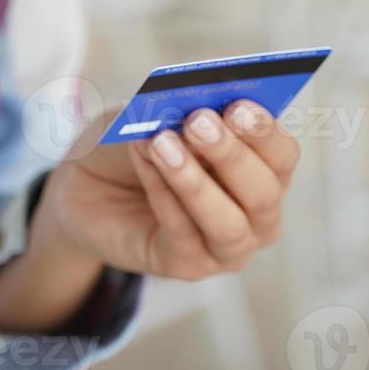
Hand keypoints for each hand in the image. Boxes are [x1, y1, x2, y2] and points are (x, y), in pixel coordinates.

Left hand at [38, 101, 299, 280]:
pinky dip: (162, 192)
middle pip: (263, 191)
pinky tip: (144, 160)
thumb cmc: (134, 145)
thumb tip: (193, 104)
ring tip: (162, 144)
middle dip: (231, 154)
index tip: (238, 106)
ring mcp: (226, 246)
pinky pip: (182, 233)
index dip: (264, 132)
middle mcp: (256, 214)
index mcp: (261, 169)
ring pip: (228, 224)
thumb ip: (176, 110)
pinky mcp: (189, 266)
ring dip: (195, 182)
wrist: (86, 187)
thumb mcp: (151, 116)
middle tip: (197, 122)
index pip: (282, 156)